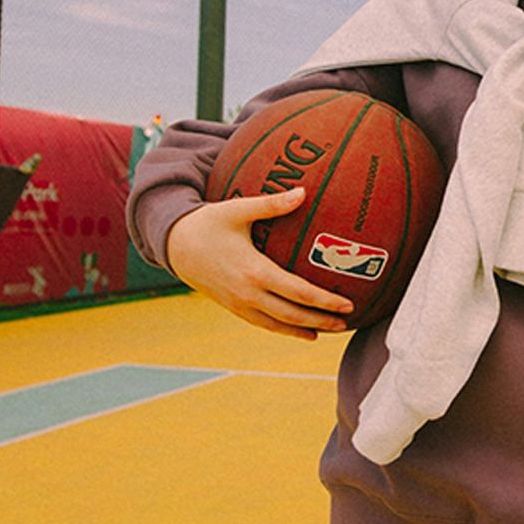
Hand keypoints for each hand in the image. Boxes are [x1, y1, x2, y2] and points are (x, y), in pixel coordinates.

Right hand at [166, 186, 354, 339]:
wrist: (176, 246)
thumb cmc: (209, 223)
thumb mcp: (239, 209)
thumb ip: (272, 204)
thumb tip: (303, 192)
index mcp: (254, 271)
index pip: (297, 292)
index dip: (324, 300)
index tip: (348, 302)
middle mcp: (248, 293)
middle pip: (292, 315)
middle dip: (322, 320)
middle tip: (347, 320)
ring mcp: (240, 305)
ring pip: (279, 325)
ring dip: (306, 329)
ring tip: (332, 329)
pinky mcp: (234, 308)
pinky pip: (264, 324)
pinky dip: (286, 329)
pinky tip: (305, 331)